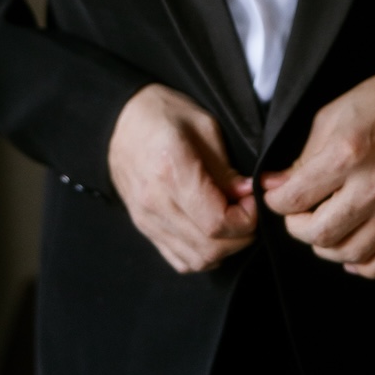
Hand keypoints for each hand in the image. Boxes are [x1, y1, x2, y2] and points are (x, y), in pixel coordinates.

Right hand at [108, 84, 256, 273]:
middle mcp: (155, 201)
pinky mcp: (144, 228)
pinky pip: (180, 260)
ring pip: (197, 260)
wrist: (120, 120)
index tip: (253, 200)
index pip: (216, 222)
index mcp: (171, 170)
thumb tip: (248, 195)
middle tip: (249, 210)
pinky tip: (213, 233)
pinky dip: (204, 256)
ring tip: (234, 220)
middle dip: (241, 236)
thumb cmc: (163, 114)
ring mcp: (147, 219)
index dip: (246, 219)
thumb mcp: (203, 125)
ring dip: (225, 248)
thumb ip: (225, 167)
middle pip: (209, 247)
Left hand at [260, 60, 374, 279]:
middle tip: (297, 214)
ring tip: (323, 230)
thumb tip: (276, 185)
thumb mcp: (332, 116)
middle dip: (297, 228)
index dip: (276, 201)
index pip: (296, 198)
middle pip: (320, 234)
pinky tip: (354, 255)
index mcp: (347, 154)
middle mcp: (374, 185)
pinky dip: (367, 266)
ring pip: (352, 253)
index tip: (276, 197)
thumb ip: (303, 156)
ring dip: (328, 247)